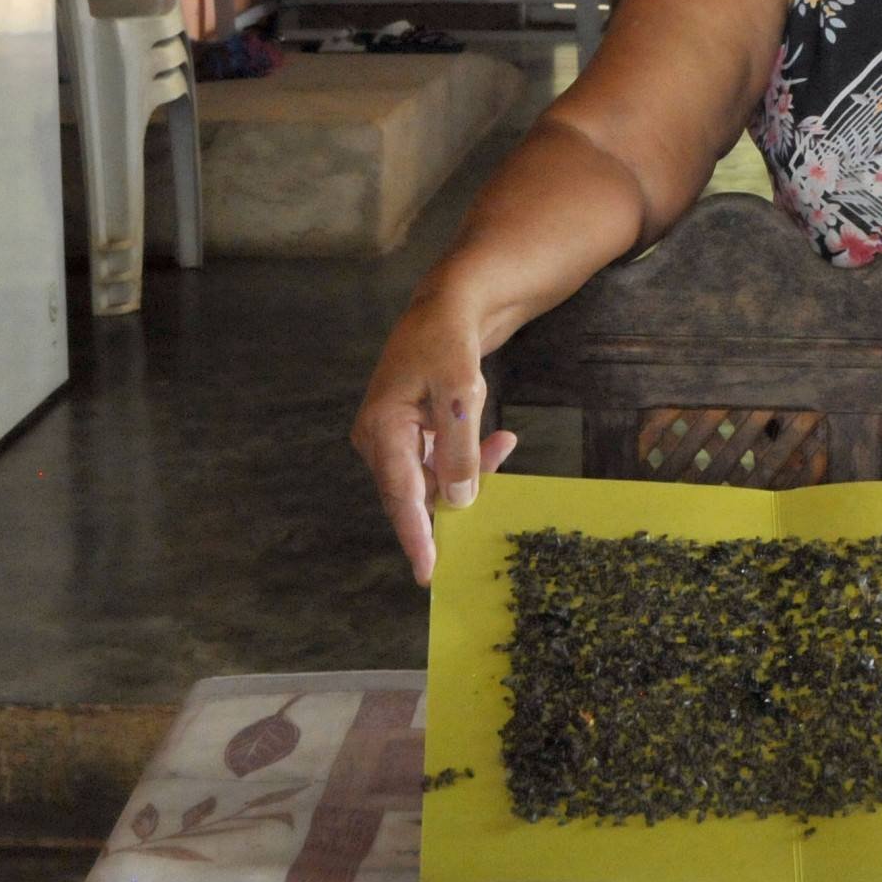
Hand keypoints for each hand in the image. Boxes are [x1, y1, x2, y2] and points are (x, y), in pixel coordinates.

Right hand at [349, 300, 517, 585]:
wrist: (448, 308)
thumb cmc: (448, 344)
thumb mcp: (460, 395)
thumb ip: (459, 449)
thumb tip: (458, 501)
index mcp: (381, 430)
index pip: (401, 496)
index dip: (417, 537)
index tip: (428, 573)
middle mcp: (379, 440)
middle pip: (415, 493)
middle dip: (454, 500)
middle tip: (486, 508)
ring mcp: (393, 439)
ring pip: (432, 479)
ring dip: (469, 471)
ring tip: (502, 443)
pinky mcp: (410, 435)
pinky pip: (439, 462)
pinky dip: (468, 458)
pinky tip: (500, 440)